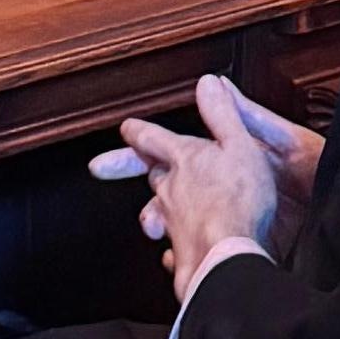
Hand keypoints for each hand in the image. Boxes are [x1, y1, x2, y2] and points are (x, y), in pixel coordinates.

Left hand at [89, 74, 317, 296]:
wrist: (229, 254)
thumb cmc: (239, 199)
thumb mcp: (240, 145)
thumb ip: (222, 115)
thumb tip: (208, 83)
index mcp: (185, 159)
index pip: (152, 138)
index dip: (139, 132)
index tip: (125, 128)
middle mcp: (170, 190)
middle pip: (147, 174)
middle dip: (129, 167)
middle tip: (99, 167)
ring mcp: (171, 223)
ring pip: (155, 212)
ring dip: (152, 213)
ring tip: (149, 220)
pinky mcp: (180, 254)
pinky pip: (171, 250)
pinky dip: (172, 251)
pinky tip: (174, 255)